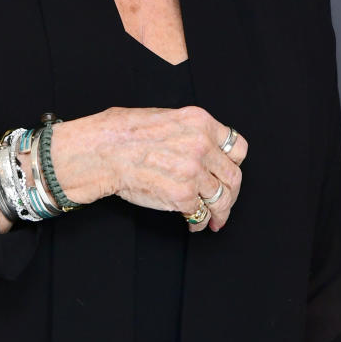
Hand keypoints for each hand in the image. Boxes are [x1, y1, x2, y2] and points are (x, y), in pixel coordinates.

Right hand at [50, 106, 247, 233]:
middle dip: (231, 193)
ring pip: (221, 198)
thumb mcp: (165, 118)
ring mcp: (194, 172)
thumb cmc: (123, 133)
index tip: (229, 173)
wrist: (103, 151)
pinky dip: (199, 222)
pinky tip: (194, 224)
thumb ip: (189, 132)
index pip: (237, 147)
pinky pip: (200, 214)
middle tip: (225, 203)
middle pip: (233, 176)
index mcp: (200, 123)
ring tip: (215, 220)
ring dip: (220, 213)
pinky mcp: (182, 196)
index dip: (234, 163)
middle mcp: (202, 146)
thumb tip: (199, 148)